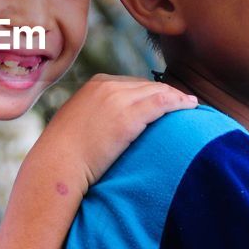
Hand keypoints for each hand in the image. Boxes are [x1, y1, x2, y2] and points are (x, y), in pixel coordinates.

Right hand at [29, 74, 196, 190]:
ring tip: (191, 104)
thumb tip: (106, 126)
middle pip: (147, 85)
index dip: (151, 92)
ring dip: (177, 97)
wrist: (57, 164)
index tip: (164, 101)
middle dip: (167, 93)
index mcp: (95, 85)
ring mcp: (118, 99)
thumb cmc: (64, 153)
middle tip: (184, 102)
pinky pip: (162, 103)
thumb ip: (94, 116)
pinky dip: (179, 102)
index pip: (131, 84)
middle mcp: (107, 86)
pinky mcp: (128, 117)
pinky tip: (191, 107)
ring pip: (158, 91)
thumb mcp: (77, 123)